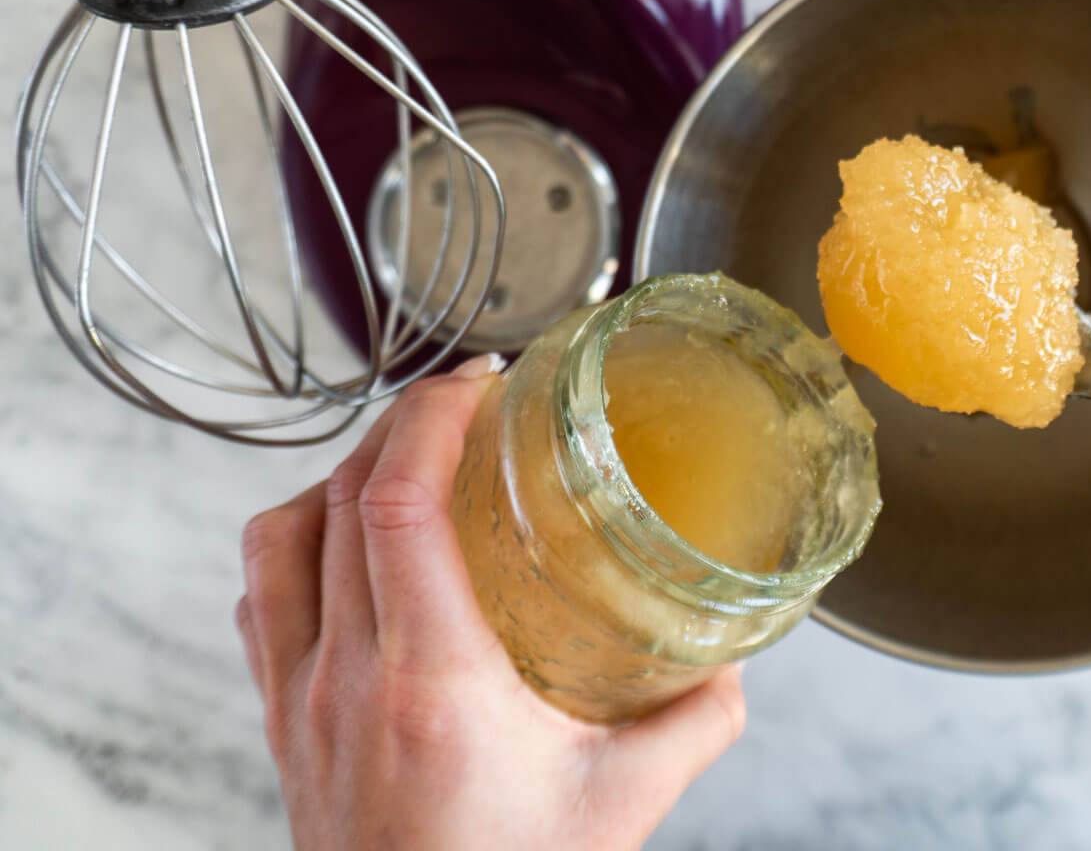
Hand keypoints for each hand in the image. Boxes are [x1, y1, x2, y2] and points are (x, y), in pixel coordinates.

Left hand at [235, 357, 745, 849]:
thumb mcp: (622, 805)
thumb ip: (694, 724)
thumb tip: (735, 663)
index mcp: (430, 680)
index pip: (397, 506)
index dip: (429, 419)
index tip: (480, 382)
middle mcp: (346, 677)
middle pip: (340, 497)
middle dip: (401, 423)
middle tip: (466, 402)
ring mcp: (296, 699)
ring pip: (280, 537)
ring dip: (340, 474)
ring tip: (406, 459)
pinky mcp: (277, 722)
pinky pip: (259, 597)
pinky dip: (296, 540)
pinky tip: (346, 542)